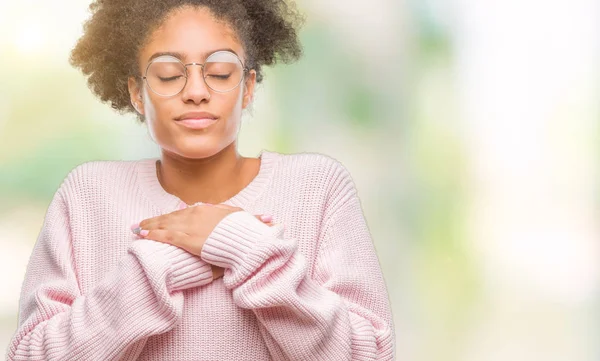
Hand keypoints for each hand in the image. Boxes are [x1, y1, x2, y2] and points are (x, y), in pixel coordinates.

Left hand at [131, 204, 274, 279]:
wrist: (245, 239)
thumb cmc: (248, 232)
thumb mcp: (252, 223)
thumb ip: (255, 220)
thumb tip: (269, 219)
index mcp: (212, 210)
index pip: (188, 212)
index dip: (175, 215)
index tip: (166, 217)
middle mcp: (198, 214)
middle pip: (173, 216)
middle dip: (156, 220)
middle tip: (141, 223)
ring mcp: (192, 225)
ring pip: (166, 223)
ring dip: (150, 225)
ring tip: (137, 228)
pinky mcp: (187, 238)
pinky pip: (166, 235)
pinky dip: (153, 233)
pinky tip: (143, 234)